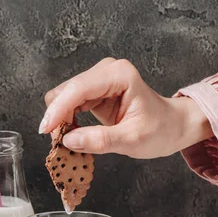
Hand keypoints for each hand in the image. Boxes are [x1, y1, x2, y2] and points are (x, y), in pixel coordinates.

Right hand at [39, 58, 212, 157]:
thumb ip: (101, 140)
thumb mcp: (132, 140)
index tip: (45, 130)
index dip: (58, 110)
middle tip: (59, 144)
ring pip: (62, 97)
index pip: (78, 89)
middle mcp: (105, 71)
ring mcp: (97, 80)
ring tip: (68, 142)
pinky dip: (66, 121)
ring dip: (60, 121)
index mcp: (118, 75)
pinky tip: (73, 135)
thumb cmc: (160, 130)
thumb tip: (68, 141)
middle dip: (58, 117)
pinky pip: (69, 105)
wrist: (172, 126)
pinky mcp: (93, 92)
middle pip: (65, 91)